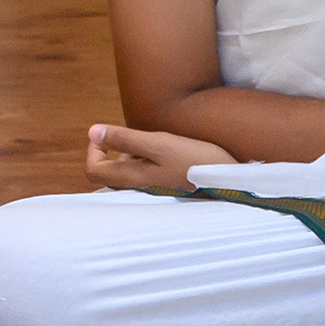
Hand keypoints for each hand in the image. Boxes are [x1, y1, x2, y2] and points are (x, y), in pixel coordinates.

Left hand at [83, 123, 234, 191]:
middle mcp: (138, 191)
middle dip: (116, 151)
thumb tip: (92, 131)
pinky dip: (150, 164)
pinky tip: (172, 156)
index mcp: (132, 179)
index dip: (93, 149)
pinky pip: (146, 178)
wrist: (231, 183)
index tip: (107, 134)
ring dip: (134, 157)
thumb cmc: (195, 162)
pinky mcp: (167, 192)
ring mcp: (153, 194)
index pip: (92, 170)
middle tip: (137, 138)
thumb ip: (124, 138)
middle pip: (109, 173)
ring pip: (129, 174)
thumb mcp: (159, 143)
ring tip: (159, 145)